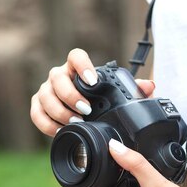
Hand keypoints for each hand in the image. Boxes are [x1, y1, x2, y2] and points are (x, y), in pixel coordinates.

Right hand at [30, 48, 155, 136]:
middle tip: (86, 110)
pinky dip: (47, 124)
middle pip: (57, 78)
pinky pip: (36, 114)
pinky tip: (60, 130)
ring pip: (45, 96)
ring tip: (75, 123)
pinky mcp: (38, 106)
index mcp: (77, 68)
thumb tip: (150, 86)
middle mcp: (59, 75)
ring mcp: (46, 90)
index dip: (82, 66)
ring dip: (60, 111)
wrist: (83, 116)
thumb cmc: (100, 102)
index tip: (92, 82)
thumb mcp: (118, 96)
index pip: (75, 56)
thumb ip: (133, 90)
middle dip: (70, 95)